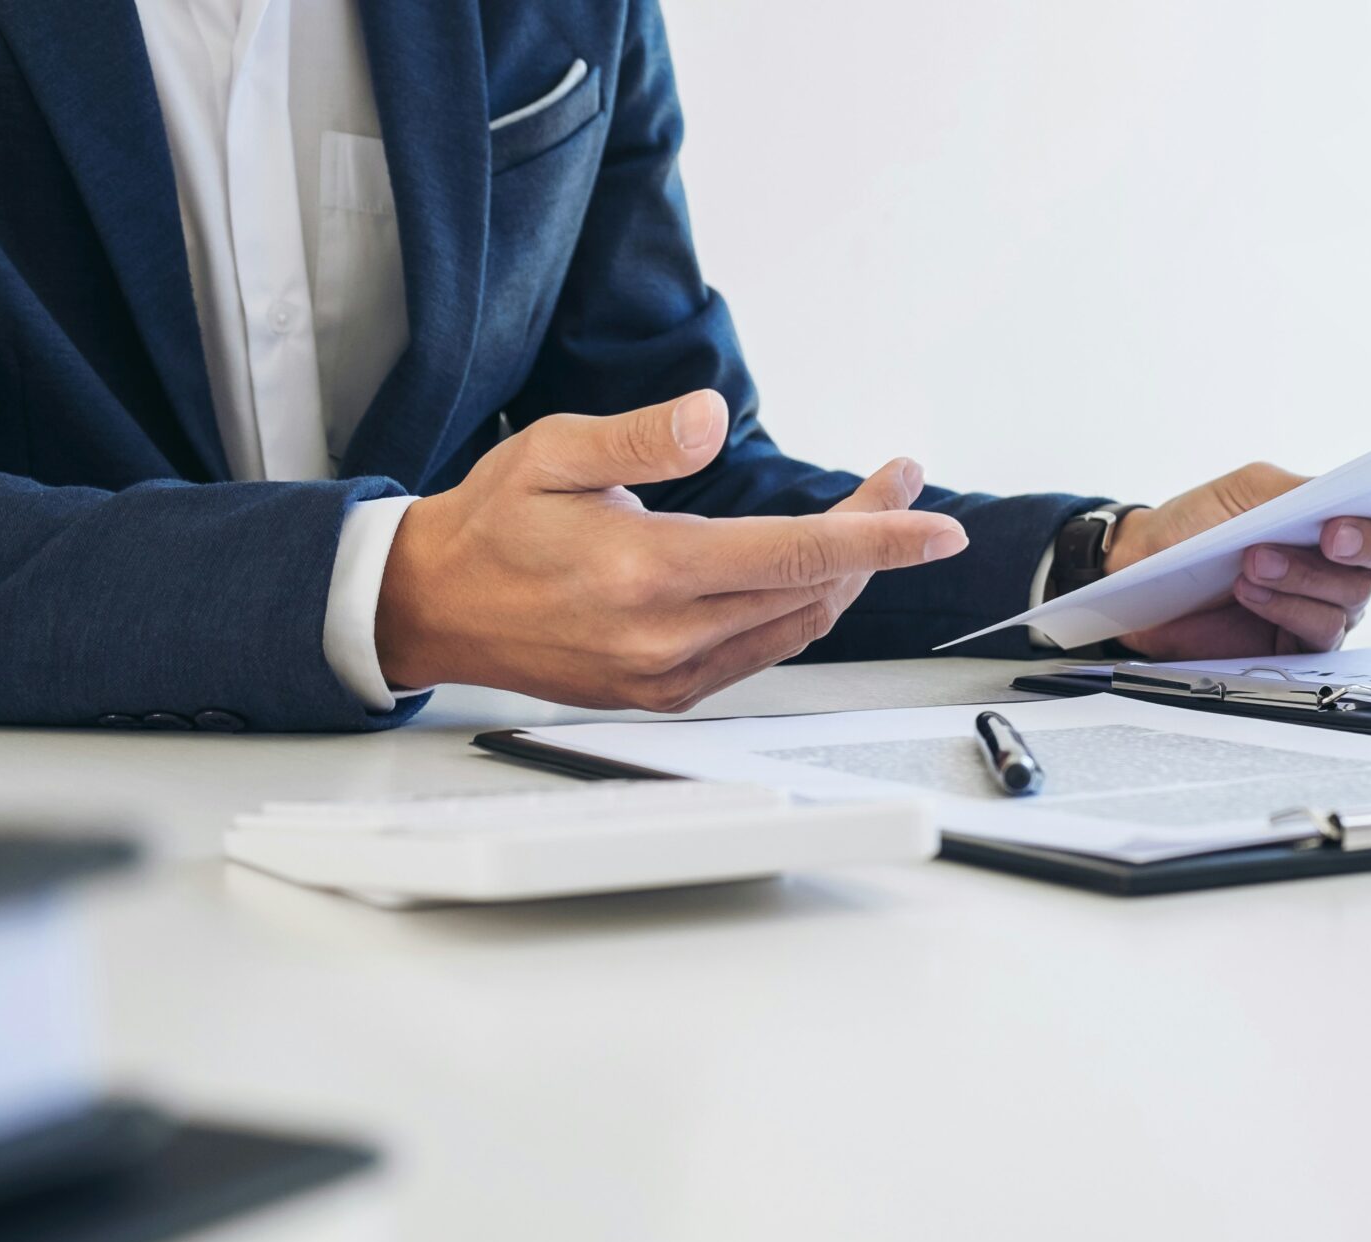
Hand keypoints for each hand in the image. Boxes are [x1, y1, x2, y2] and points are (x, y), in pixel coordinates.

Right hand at [375, 390, 966, 710]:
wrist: (432, 607)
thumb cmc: (490, 523)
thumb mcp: (552, 451)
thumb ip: (640, 435)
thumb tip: (712, 418)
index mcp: (646, 572)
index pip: (796, 555)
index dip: (880, 538)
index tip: (938, 526)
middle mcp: (665, 637)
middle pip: (810, 589)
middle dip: (873, 536)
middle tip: (900, 484)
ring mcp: (667, 675)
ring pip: (795, 627)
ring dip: (844, 574)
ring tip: (869, 517)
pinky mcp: (664, 694)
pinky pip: (761, 653)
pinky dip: (800, 610)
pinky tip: (812, 570)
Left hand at [1102, 462, 1370, 657]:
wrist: (1146, 571)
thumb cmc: (1199, 525)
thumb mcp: (1251, 491)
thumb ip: (1303, 491)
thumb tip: (1345, 496)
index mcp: (1341, 513)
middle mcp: (1344, 561)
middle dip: (1365, 544)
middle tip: (1330, 535)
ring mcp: (1326, 604)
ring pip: (1352, 595)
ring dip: (1304, 575)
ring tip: (1253, 561)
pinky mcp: (1300, 644)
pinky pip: (1319, 631)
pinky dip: (1286, 607)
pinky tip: (1249, 590)